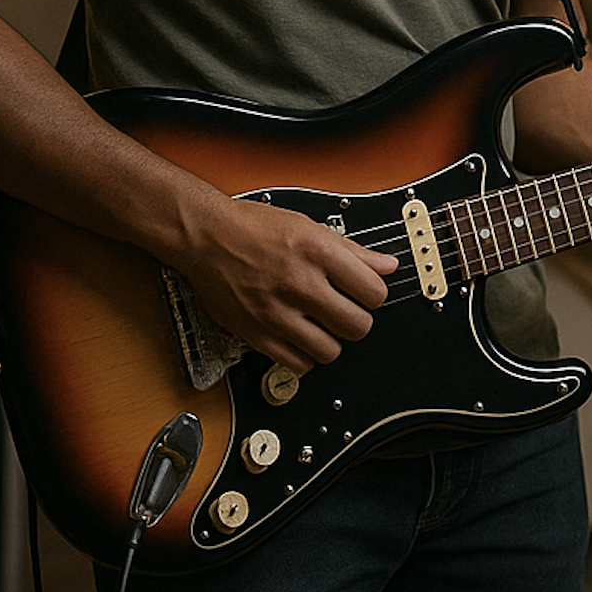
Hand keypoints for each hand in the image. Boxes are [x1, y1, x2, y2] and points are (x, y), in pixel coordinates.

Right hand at [178, 196, 397, 374]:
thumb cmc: (251, 227)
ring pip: (331, 351)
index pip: (374, 292)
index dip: (374, 294)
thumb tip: (386, 266)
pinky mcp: (256, 333)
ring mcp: (277, 312)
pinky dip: (304, 355)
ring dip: (331, 340)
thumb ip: (352, 251)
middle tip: (345, 309)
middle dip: (356, 319)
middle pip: (357, 326)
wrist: (204, 235)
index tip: (365, 292)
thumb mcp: (308, 226)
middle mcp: (299, 283)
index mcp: (317, 251)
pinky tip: (300, 336)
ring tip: (321, 324)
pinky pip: (298, 364)